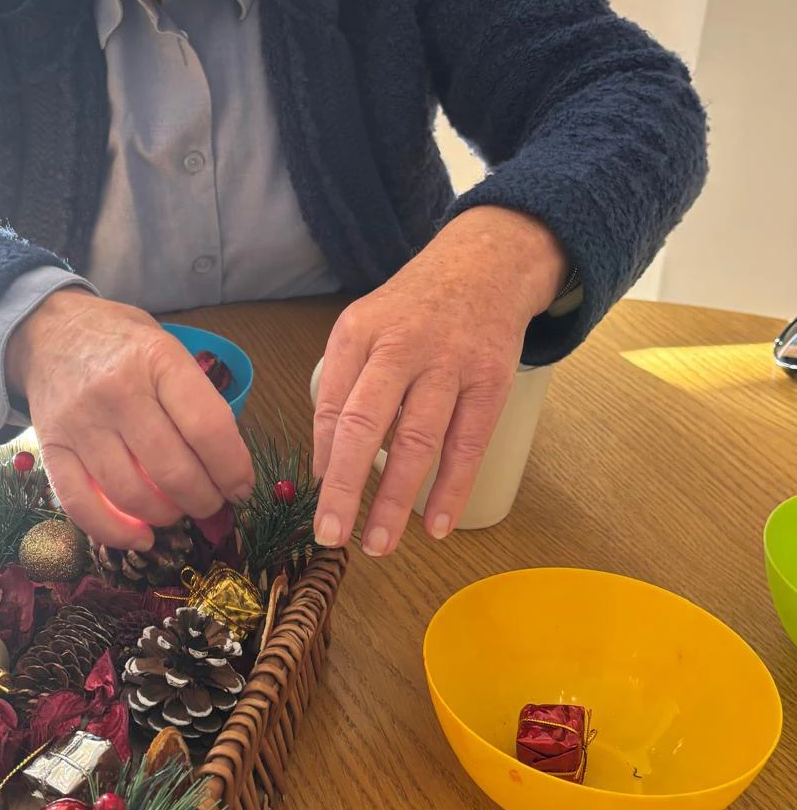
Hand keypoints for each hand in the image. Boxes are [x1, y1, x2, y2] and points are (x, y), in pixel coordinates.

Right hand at [6, 289, 254, 547]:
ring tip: (178, 510)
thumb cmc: (123, 345)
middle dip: (204, 500)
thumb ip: (196, 399)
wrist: (50, 332)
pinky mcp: (50, 448)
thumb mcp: (167, 349)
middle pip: (172, 470)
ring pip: (131, 494)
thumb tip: (228, 468)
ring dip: (166, 516)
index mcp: (157, 360)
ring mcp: (79, 422)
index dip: (233, 469)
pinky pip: (80, 505)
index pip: (207, 427)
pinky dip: (115, 533)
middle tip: (212, 502)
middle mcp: (116, 390)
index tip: (242, 487)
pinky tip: (140, 538)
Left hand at [312, 207, 566, 555]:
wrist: (485, 265)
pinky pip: (468, 444)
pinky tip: (434, 525)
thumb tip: (326, 465)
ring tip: (378, 544)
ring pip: (419, 442)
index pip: (332, 406)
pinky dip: (451, 489)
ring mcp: (450, 364)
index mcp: (359, 334)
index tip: (317, 504)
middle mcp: (402, 347)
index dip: (324, 460)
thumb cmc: (414, 310)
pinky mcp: (491, 381)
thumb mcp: (365, 329)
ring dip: (396, 500)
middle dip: (346, 486)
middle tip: (330, 535)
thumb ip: (343, 388)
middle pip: (367, 425)